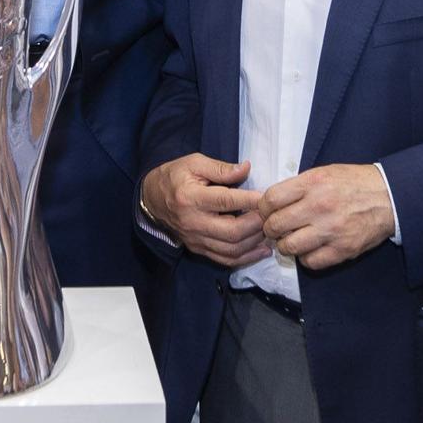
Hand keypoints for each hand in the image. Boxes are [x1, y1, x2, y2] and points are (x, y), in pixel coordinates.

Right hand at [141, 155, 268, 267]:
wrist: (151, 199)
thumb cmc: (174, 176)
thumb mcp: (194, 163)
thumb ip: (221, 168)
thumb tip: (246, 169)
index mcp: (190, 198)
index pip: (225, 201)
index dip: (249, 200)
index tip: (267, 198)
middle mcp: (193, 222)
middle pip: (231, 232)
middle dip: (256, 225)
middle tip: (271, 215)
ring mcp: (196, 239)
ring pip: (231, 250)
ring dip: (255, 243)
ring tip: (270, 231)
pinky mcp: (198, 249)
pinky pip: (225, 260)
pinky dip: (246, 257)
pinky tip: (262, 250)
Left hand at [258, 164, 395, 270]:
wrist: (388, 197)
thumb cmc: (354, 183)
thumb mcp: (324, 173)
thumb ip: (298, 186)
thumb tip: (272, 202)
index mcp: (313, 183)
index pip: (271, 199)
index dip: (263, 208)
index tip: (266, 212)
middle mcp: (320, 206)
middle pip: (276, 225)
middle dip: (271, 228)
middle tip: (276, 228)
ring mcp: (331, 230)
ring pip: (289, 246)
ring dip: (285, 245)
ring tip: (292, 239)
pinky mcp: (342, 250)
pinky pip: (310, 262)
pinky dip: (305, 258)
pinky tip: (310, 248)